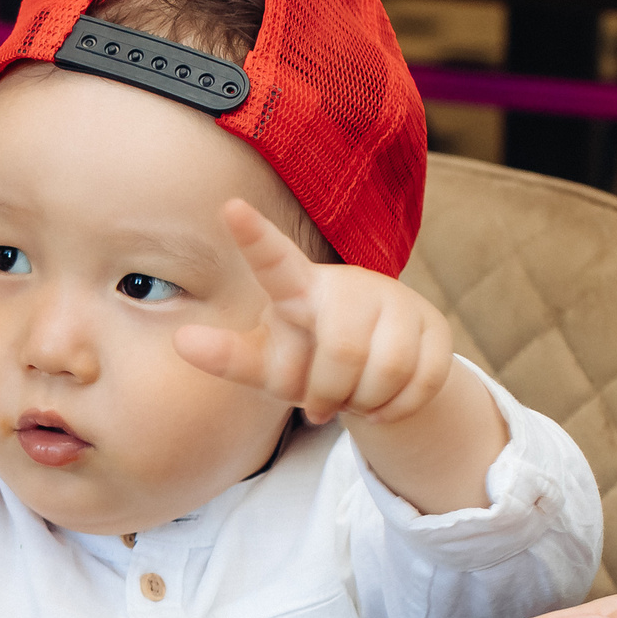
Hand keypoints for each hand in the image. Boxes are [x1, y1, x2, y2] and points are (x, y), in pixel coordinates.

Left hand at [174, 200, 452, 424]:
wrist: (375, 373)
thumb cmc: (308, 360)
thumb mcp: (268, 365)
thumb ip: (228, 357)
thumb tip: (181, 340)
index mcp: (298, 289)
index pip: (274, 262)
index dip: (254, 238)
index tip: (230, 208)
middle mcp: (349, 284)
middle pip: (342, 349)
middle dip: (330, 392)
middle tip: (321, 404)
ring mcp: (397, 302)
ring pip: (386, 370)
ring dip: (363, 403)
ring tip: (351, 397)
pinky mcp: (435, 327)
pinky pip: (421, 382)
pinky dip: (396, 409)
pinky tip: (383, 401)